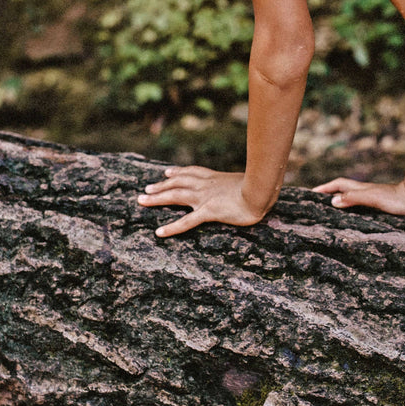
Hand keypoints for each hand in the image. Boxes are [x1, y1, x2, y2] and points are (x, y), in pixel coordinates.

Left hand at [139, 166, 270, 237]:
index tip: (166, 172)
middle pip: (178, 182)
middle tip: (146, 188)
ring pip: (175, 196)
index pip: (192, 172)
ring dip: (157, 198)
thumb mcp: (250, 182)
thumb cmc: (261, 186)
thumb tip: (251, 186)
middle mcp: (206, 185)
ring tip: (142, 201)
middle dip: (160, 185)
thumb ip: (244, 184)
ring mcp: (205, 198)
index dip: (178, 172)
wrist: (262, 190)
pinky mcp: (208, 212)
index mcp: (216, 178)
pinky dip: (172, 227)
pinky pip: (186, 221)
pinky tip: (160, 233)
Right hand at [312, 177, 404, 216]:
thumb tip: (333, 201)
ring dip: (340, 201)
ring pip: (352, 198)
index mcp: (362, 189)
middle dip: (329, 193)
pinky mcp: (382, 208)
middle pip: (344, 190)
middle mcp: (367, 193)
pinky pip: (361, 207)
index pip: (339, 185)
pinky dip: (353, 210)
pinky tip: (354, 218)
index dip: (325, 188)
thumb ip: (354, 198)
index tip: (311, 192)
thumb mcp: (373, 198)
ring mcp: (374, 199)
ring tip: (330, 211)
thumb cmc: (397, 200)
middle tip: (316, 201)